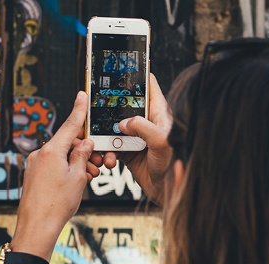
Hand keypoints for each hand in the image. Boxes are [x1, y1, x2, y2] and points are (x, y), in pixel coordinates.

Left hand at [12, 91, 101, 258]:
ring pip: (61, 156)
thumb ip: (82, 156)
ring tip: (88, 178)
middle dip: (84, 150)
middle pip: (67, 142)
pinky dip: (66, 169)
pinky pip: (53, 165)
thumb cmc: (57, 204)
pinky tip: (75, 182)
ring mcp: (35, 165)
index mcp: (52, 150)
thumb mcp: (78, 177)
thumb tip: (84, 144)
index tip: (82, 95)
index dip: (79, 110)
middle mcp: (40, 154)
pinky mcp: (33, 175)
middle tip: (98, 163)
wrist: (37, 226)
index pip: (70, 125)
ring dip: (77, 163)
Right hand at [99, 74, 172, 203]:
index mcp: (159, 113)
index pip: (148, 85)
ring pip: (113, 126)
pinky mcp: (128, 151)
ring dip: (104, 134)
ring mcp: (136, 136)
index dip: (136, 74)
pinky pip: (111, 146)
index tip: (120, 67)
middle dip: (109, 107)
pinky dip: (106, 152)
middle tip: (96, 108)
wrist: (168, 191)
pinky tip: (108, 159)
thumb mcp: (161, 142)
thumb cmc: (173, 165)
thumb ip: (143, 128)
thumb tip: (124, 123)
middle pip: (124, 104)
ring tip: (100, 142)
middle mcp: (147, 121)